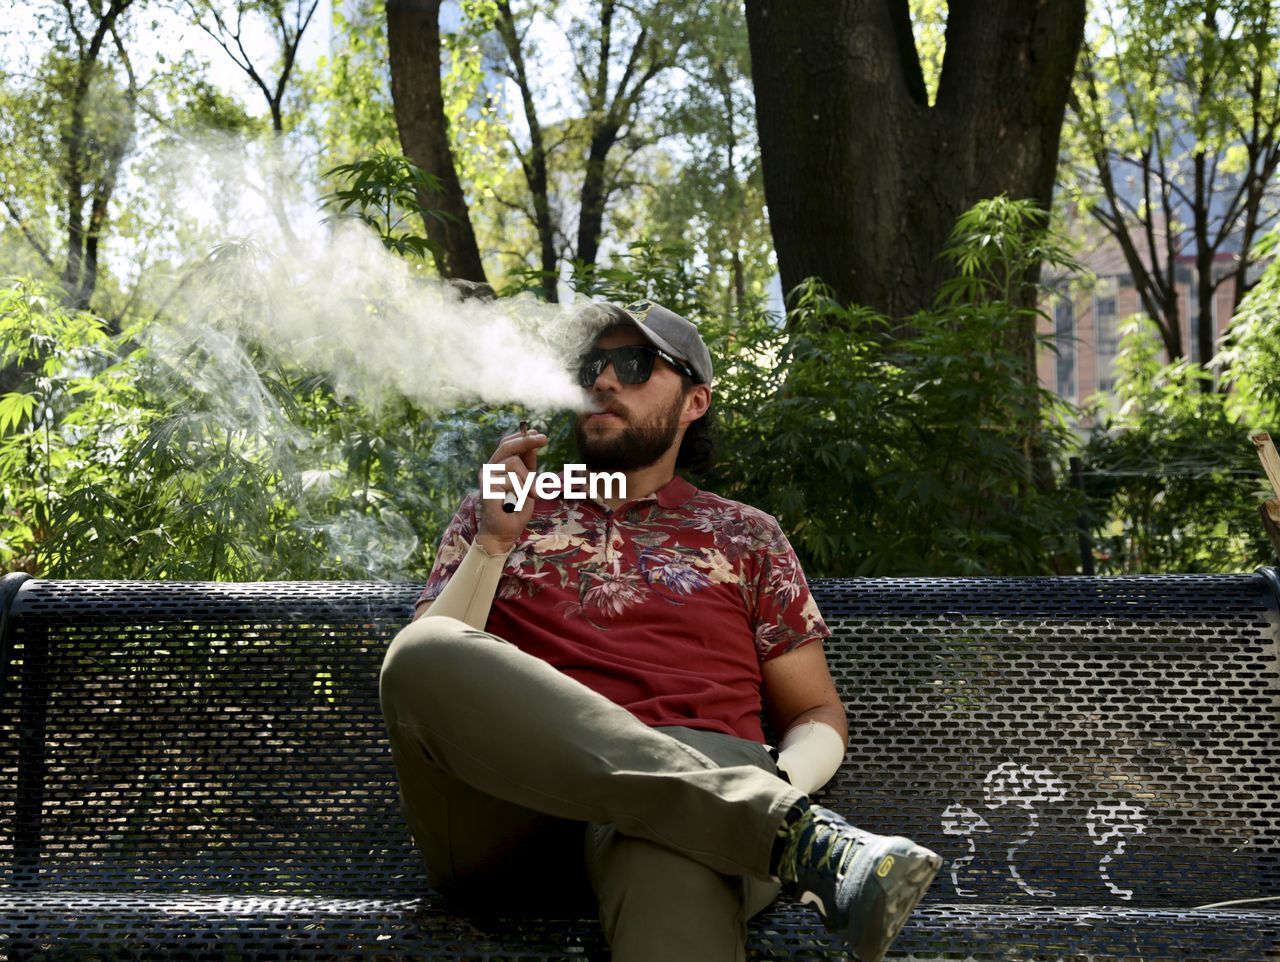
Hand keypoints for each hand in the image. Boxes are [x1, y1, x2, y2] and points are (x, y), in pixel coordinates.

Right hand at [475, 429, 547, 552]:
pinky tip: (518, 501)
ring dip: (527, 479)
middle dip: (527, 441)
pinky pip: (510, 479)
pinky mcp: (486, 488)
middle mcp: (489, 470)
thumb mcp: (528, 484)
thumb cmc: (516, 511)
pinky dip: (521, 490)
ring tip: (530, 495)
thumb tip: (533, 445)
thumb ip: (528, 466)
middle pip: (507, 446)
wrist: (504, 534)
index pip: (507, 444)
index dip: (522, 437)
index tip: (540, 435)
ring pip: (513, 463)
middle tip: (544, 439)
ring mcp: (486, 478)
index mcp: (498, 467)